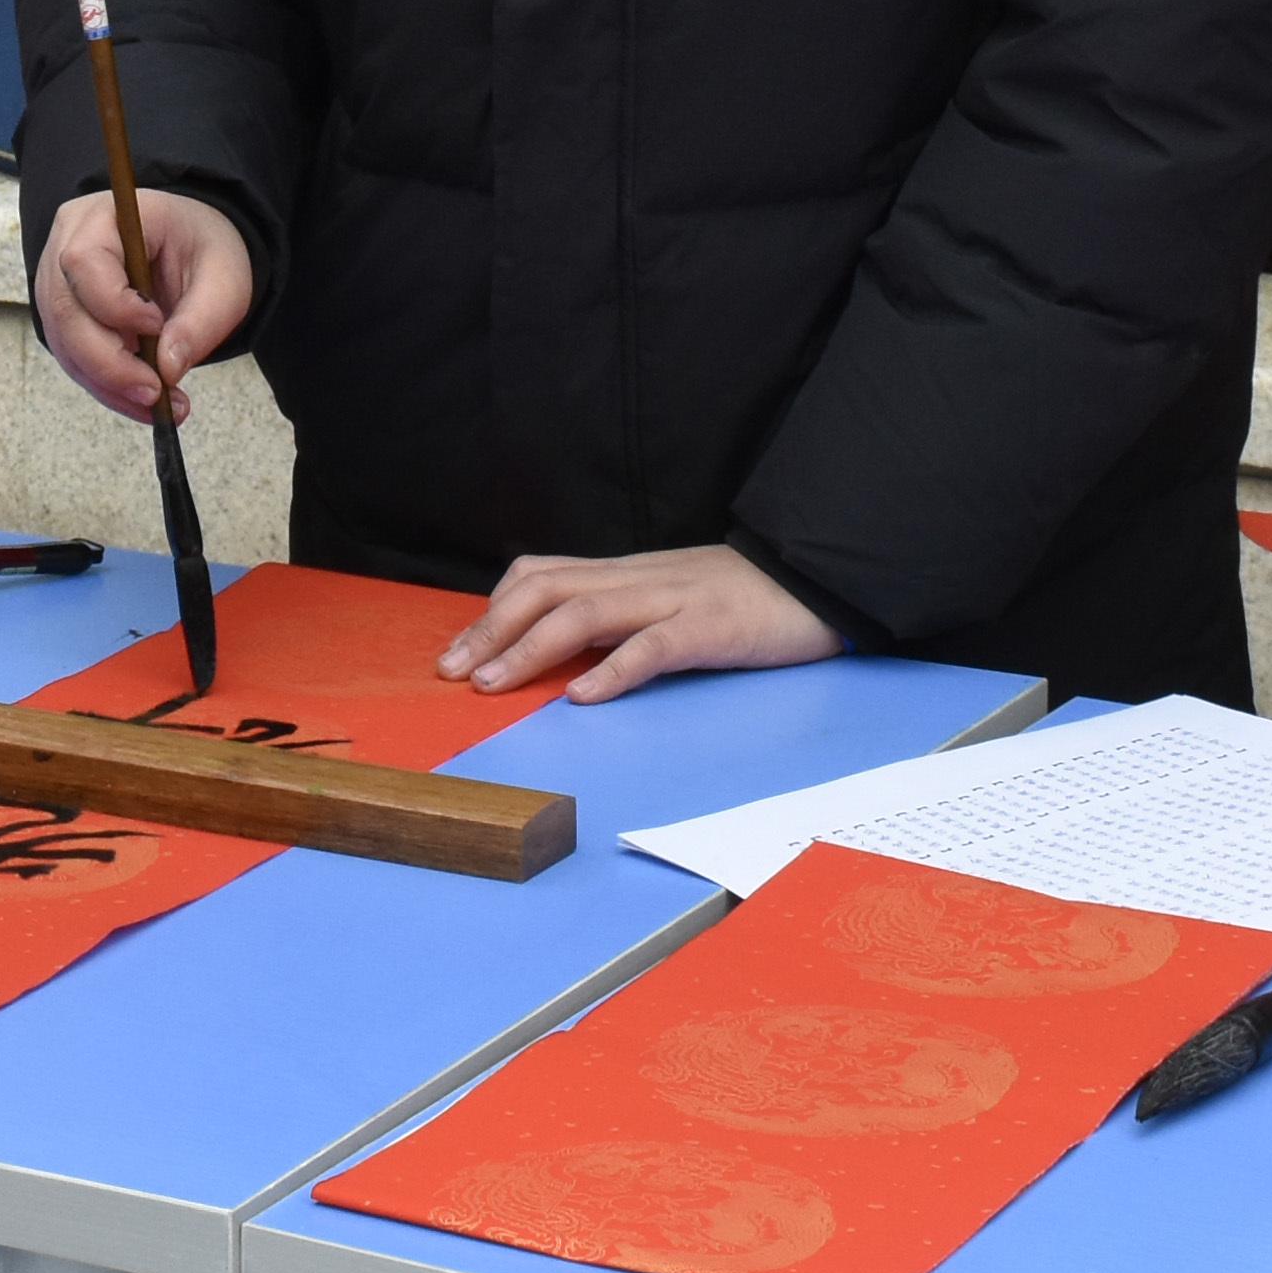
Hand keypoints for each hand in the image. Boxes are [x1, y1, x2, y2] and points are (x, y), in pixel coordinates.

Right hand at [35, 188, 252, 421]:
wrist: (192, 247)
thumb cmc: (204, 249)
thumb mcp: (223, 279)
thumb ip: (199, 321)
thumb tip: (167, 369)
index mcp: (105, 217)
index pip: (84, 261)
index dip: (114, 304)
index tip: (157, 326)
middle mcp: (67, 245)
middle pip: (65, 312)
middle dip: (109, 363)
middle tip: (156, 394)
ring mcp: (58, 283)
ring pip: (66, 344)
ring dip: (109, 384)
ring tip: (161, 404)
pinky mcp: (65, 317)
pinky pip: (74, 359)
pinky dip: (108, 386)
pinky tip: (144, 399)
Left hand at [439, 542, 840, 702]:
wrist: (819, 578)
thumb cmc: (744, 598)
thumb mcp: (671, 599)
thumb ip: (623, 617)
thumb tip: (566, 655)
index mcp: (627, 575)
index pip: (542, 575)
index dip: (493, 610)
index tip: (458, 652)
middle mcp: (638, 580)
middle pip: (545, 589)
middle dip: (490, 630)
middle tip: (452, 673)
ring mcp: (672, 601)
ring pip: (583, 614)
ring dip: (529, 650)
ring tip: (493, 684)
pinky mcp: (709, 629)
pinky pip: (652, 647)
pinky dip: (612, 671)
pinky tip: (583, 697)